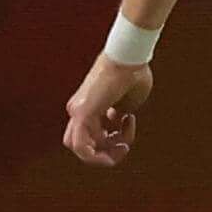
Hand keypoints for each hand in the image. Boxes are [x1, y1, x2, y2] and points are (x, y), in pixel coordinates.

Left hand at [62, 51, 153, 166]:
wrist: (130, 56)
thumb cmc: (133, 72)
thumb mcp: (128, 101)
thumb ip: (120, 114)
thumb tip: (116, 123)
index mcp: (88, 105)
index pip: (92, 135)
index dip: (113, 139)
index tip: (129, 122)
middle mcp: (78, 108)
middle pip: (82, 145)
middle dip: (106, 151)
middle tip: (125, 143)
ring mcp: (77, 110)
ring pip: (80, 149)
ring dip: (104, 155)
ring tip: (124, 143)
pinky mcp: (82, 112)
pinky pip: (82, 148)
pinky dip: (99, 154)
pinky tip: (121, 142)